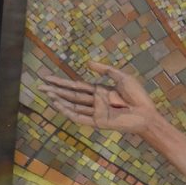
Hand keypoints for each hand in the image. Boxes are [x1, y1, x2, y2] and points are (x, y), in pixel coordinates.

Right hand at [41, 62, 157, 134]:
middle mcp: (95, 101)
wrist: (146, 112)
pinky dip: (68, 111)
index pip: (76, 86)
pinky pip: (79, 117)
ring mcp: (95, 112)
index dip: (62, 82)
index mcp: (99, 91)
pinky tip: (58, 105)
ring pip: (73, 106)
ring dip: (59, 100)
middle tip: (39, 85)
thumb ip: (105, 70)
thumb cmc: (137, 96)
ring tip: (46, 93)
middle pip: (71, 95)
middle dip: (55, 90)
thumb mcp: (121, 77)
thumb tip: (88, 63)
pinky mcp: (98, 122)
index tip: (48, 78)